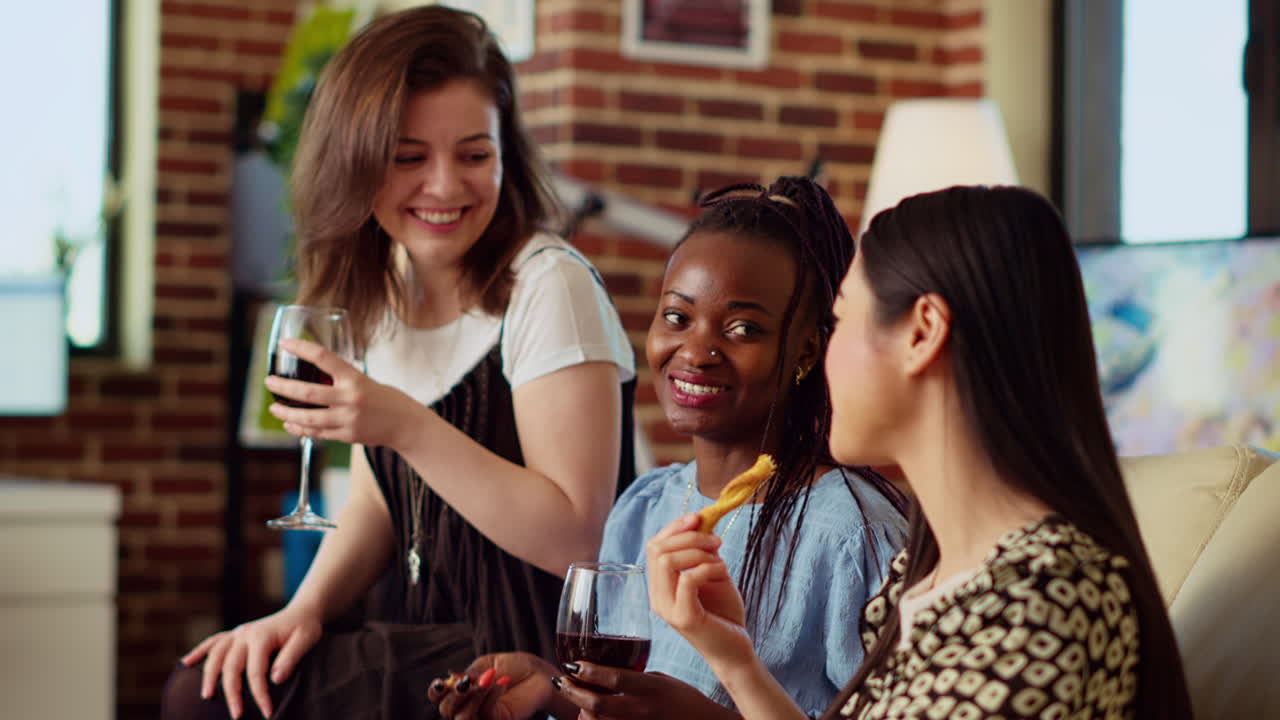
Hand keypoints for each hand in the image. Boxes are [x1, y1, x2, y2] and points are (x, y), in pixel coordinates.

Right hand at [180, 605, 322, 718]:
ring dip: (209, 676)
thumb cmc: (305, 628)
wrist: (301, 612)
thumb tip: (275, 679)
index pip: (256, 670)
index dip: (260, 694)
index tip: (266, 713)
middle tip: (236, 716)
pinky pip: (212, 642)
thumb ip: (291, 658)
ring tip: (206, 697)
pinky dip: (198, 652)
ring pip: (216, 655)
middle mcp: (245, 634)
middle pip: (231, 666)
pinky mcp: (234, 634)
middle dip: (232, 693)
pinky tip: (185, 663)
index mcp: (262, 636)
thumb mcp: (306, 639)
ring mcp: (237, 633)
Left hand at [265, 337, 422, 450]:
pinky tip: (290, 423)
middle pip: (308, 393)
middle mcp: (350, 398)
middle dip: (284, 387)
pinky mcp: (347, 435)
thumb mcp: (364, 381)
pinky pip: (317, 432)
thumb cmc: (384, 398)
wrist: (404, 423)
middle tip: (269, 381)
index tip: (285, 343)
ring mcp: (348, 419)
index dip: (301, 348)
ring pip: (308, 417)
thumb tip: (311, 378)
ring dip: (287, 412)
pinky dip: (300, 428)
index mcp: (354, 378)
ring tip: (274, 407)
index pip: (323, 357)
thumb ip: (340, 381)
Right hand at [428, 652, 558, 719]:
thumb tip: (453, 679)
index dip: (435, 692)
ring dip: (473, 695)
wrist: (538, 673)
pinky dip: (491, 695)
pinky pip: (486, 714)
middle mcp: (468, 708)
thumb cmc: (513, 667)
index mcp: (462, 692)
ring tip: (489, 678)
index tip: (441, 681)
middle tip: (469, 679)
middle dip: (455, 693)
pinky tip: (502, 682)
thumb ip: (470, 674)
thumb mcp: (487, 664)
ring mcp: (482, 717)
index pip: (439, 698)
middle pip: (446, 710)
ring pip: (462, 718)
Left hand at [555, 663, 737, 719]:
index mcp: (653, 688)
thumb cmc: (684, 700)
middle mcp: (645, 710)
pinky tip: (586, 715)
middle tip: (561, 681)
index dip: (590, 672)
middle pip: (599, 705)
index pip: (616, 679)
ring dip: (580, 710)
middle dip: (574, 693)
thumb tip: (603, 675)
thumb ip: (634, 678)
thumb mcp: (661, 680)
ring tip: (572, 695)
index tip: (572, 665)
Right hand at [645, 514, 752, 667]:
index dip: (674, 527)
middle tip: (716, 541)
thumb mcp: (710, 573)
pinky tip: (722, 571)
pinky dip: (707, 567)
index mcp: (660, 585)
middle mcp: (657, 597)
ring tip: (719, 558)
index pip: (654, 546)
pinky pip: (687, 579)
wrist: (735, 648)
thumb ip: (700, 552)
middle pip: (657, 549)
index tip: (698, 518)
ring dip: (698, 551)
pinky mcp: (684, 618)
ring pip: (667, 561)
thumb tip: (700, 521)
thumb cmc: (722, 612)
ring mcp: (668, 609)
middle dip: (689, 536)